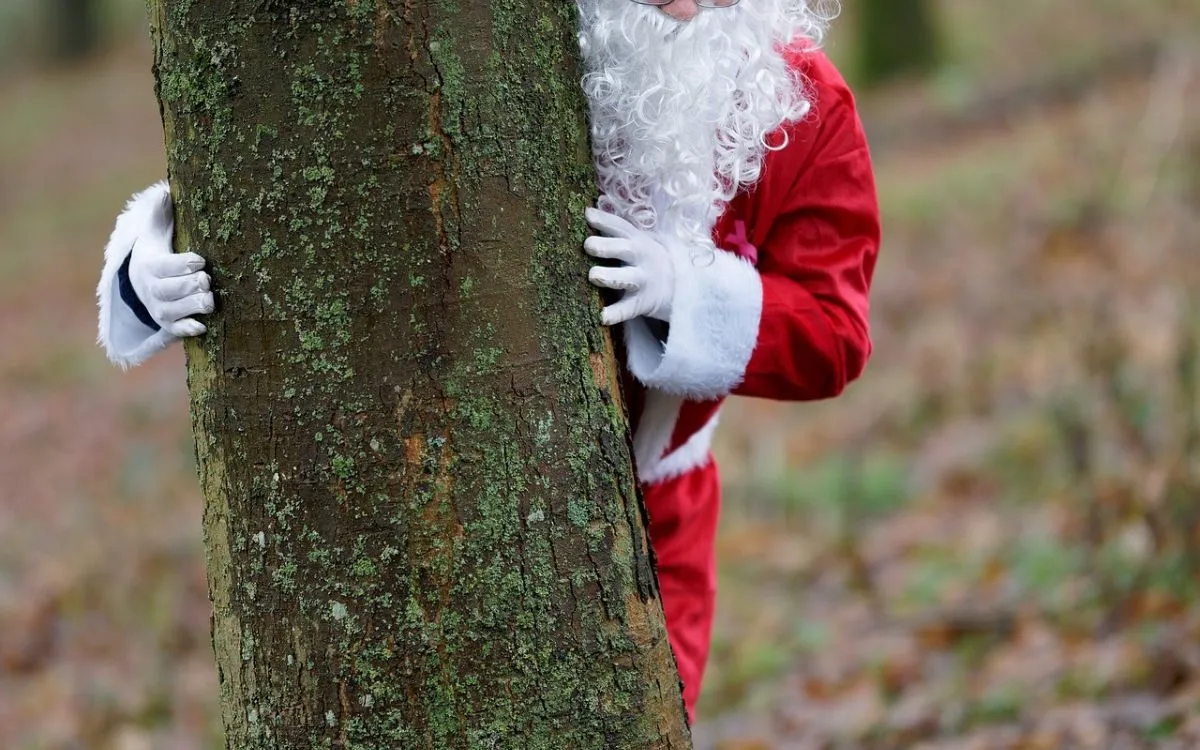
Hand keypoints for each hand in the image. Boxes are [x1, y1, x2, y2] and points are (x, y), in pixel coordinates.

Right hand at [127, 192, 213, 337]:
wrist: (144, 285)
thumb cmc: (158, 252)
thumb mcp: (155, 232)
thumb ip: (159, 214)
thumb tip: (165, 191)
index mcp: (149, 266)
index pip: (164, 266)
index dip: (181, 264)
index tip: (200, 260)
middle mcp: (152, 290)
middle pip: (168, 291)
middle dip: (188, 285)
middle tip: (207, 280)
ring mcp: (160, 310)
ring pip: (173, 311)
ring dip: (191, 307)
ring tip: (210, 300)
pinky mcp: (169, 325)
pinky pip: (176, 331)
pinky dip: (187, 330)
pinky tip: (203, 327)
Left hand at [583, 208, 675, 325]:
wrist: (682, 286)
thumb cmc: (648, 259)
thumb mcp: (640, 242)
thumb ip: (618, 232)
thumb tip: (588, 211)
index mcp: (637, 240)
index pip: (621, 227)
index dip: (605, 220)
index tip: (588, 214)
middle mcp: (640, 259)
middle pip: (623, 250)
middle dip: (606, 246)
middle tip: (588, 245)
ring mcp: (642, 281)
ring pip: (624, 279)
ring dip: (609, 276)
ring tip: (593, 275)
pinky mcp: (640, 304)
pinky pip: (626, 309)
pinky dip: (614, 314)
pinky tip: (601, 317)